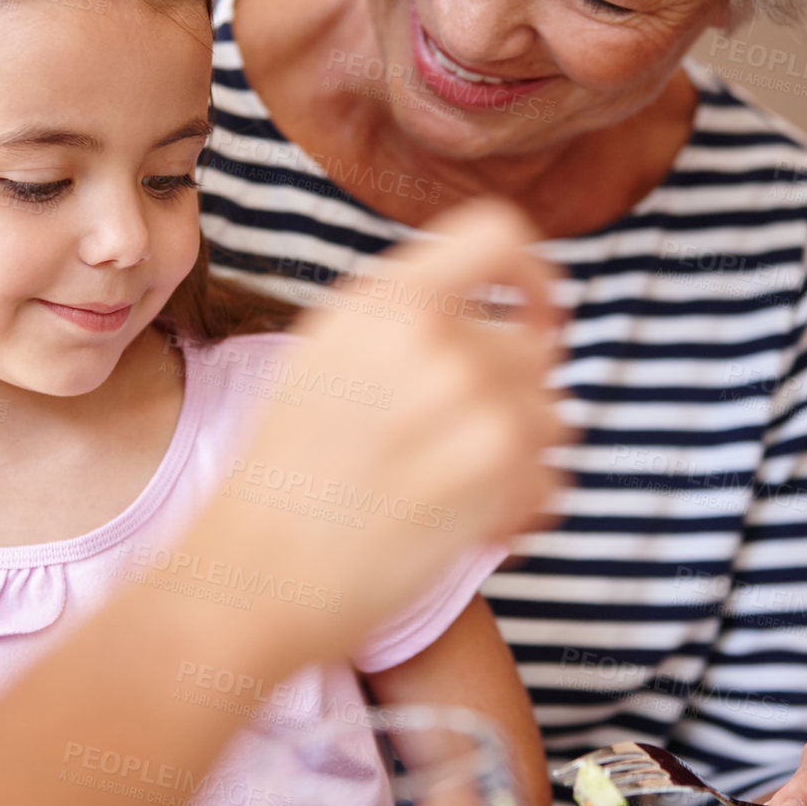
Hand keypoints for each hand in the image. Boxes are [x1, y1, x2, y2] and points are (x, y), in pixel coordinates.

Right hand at [221, 198, 563, 651]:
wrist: (256, 571)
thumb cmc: (283, 471)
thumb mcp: (324, 353)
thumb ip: (407, 318)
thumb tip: (501, 315)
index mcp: (387, 299)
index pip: (498, 234)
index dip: (531, 273)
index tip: (527, 314)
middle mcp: (438, 342)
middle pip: (531, 349)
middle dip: (507, 396)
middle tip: (447, 446)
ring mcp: (476, 411)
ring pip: (550, 418)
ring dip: (515, 456)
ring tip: (442, 488)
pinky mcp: (501, 483)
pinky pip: (548, 482)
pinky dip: (515, 510)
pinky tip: (454, 524)